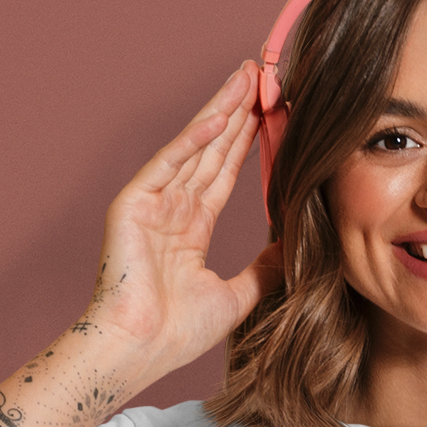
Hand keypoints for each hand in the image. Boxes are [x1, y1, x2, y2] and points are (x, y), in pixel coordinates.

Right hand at [81, 60, 282, 384]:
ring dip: (220, 111)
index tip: (272, 114)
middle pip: (211, 151)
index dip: (247, 143)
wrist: (138, 350)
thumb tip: (292, 248)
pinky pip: (169, 163)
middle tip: (262, 75)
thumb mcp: (236, 297)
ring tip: (246, 77)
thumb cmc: (175, 335)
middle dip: (237, 113)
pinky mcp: (134, 203)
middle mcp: (171, 210)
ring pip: (193, 147)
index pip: (224, 174)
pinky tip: (219, 114)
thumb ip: (263, 269)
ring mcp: (152, 204)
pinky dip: (193, 140)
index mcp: (189, 230)